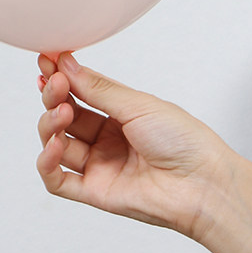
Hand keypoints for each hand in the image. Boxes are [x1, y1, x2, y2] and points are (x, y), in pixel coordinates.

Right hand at [36, 52, 230, 240]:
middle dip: (54, 97)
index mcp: (119, 114)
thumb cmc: (183, 140)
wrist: (204, 183)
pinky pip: (57, 180)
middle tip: (56, 84)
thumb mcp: (138, 104)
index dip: (61, 78)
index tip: (48, 61)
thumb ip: (98, 88)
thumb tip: (68, 64)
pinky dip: (47, 162)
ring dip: (50, 124)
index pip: (79, 93)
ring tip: (63, 112)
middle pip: (64, 116)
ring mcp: (99, 165)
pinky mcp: (94, 192)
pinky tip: (54, 144)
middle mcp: (106, 139)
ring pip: (56, 143)